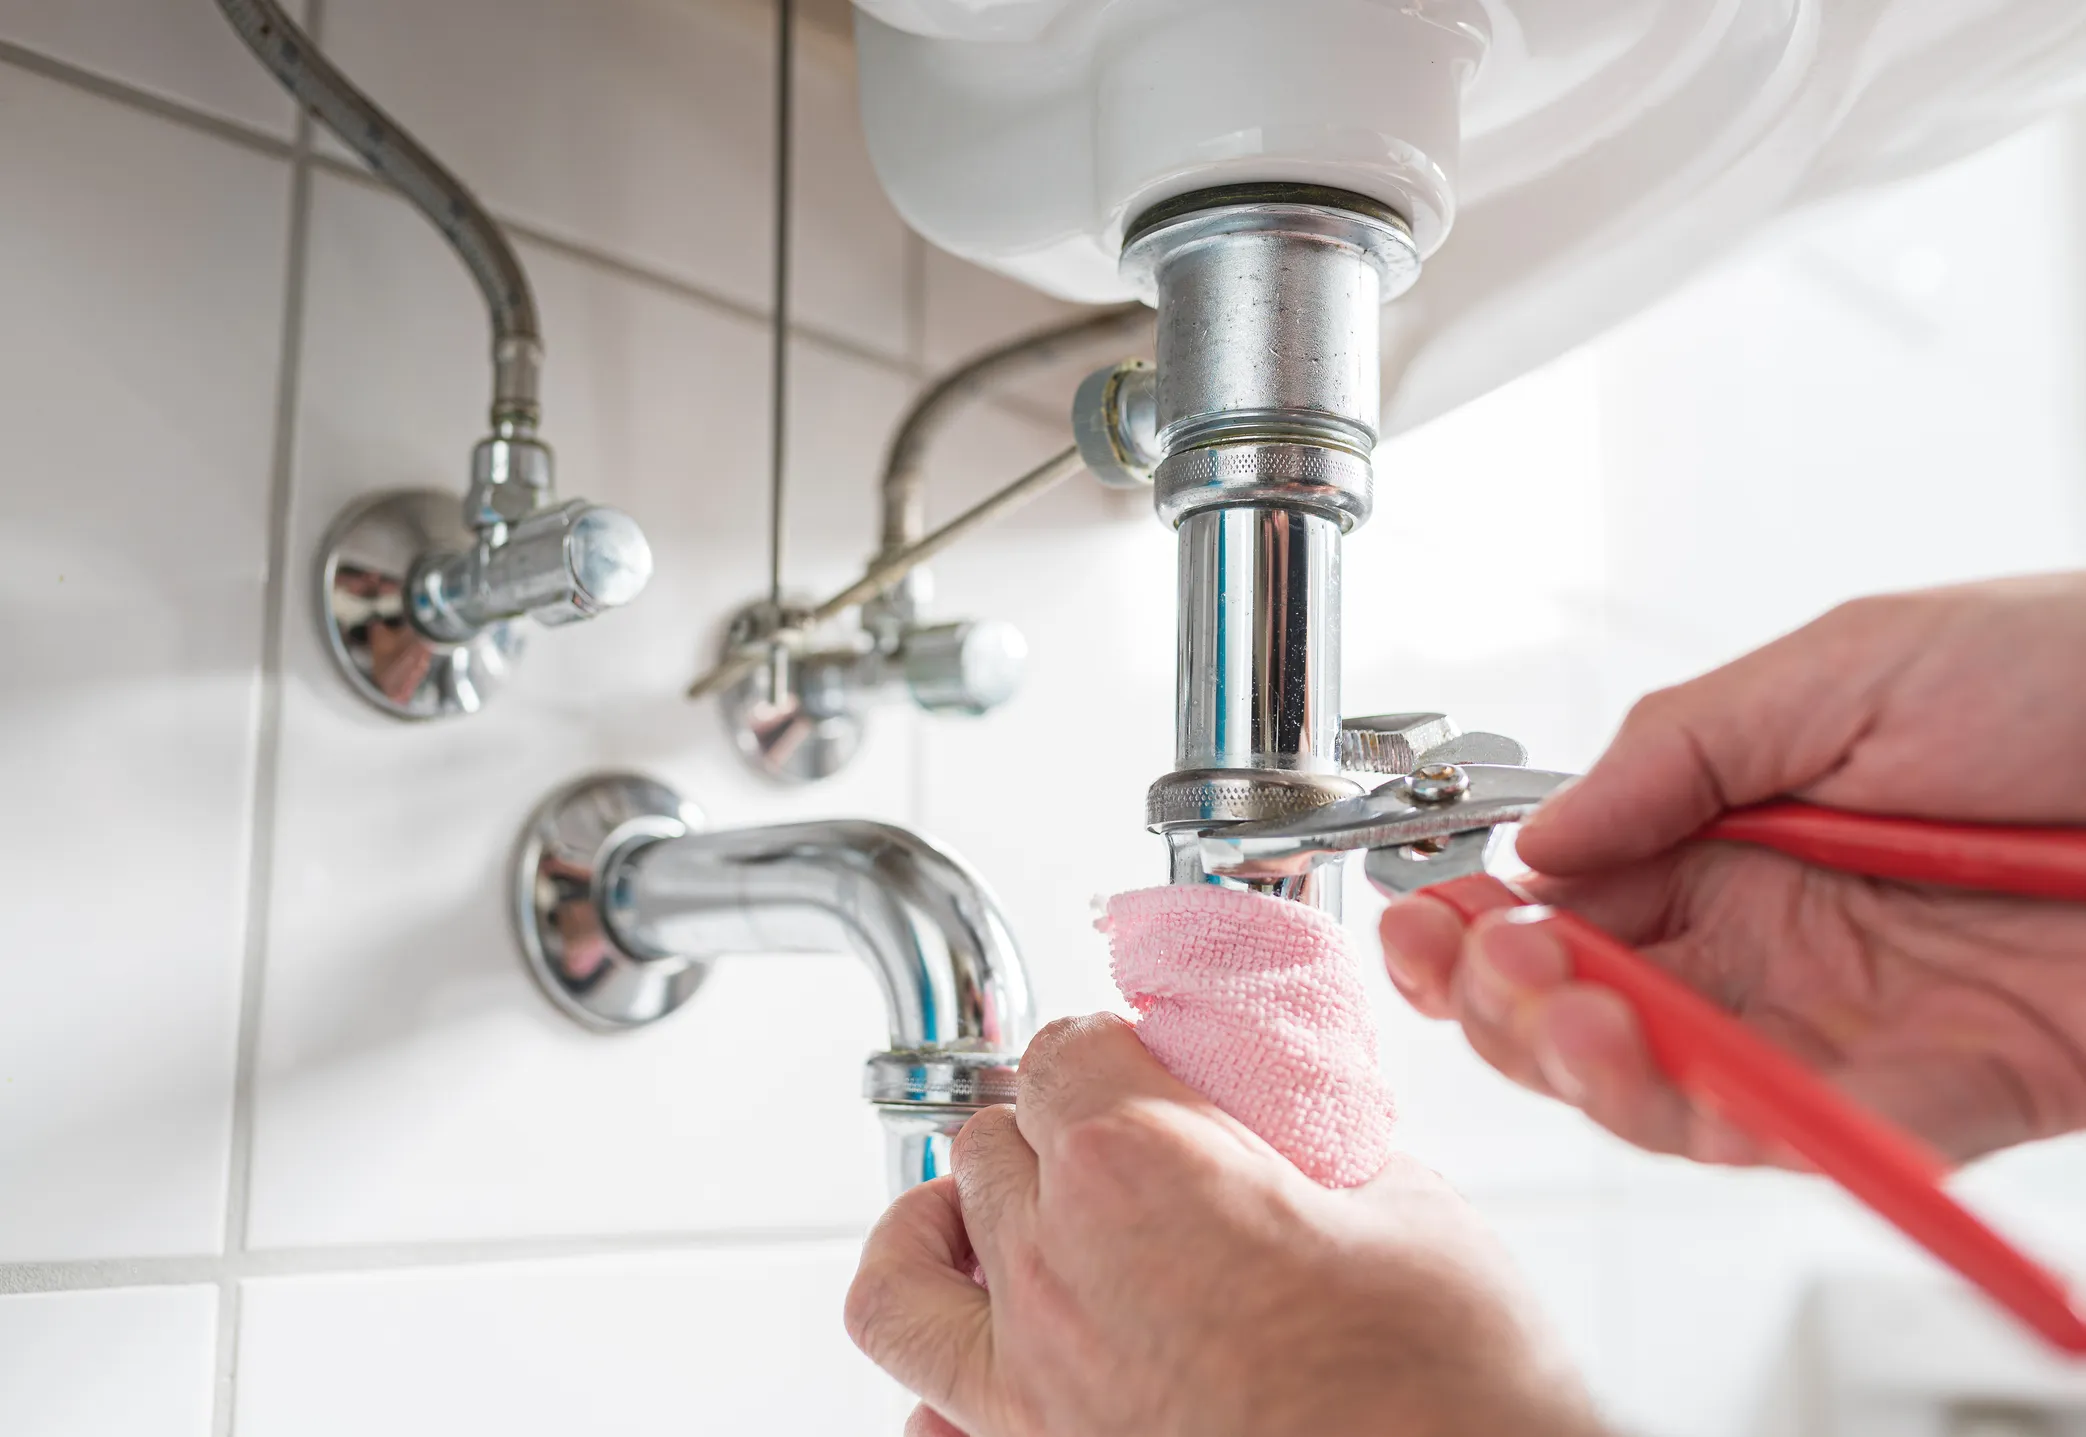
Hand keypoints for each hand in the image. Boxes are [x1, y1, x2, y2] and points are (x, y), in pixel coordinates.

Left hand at [846, 1014, 1602, 1436]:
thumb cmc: (1441, 1386)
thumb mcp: (1410, 1208)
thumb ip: (1320, 1142)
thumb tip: (1293, 1122)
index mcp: (1139, 1166)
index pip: (1064, 1050)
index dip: (1108, 1046)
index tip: (1144, 1062)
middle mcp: (1057, 1267)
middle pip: (991, 1141)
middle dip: (1050, 1125)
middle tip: (1119, 1140)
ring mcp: (1031, 1382)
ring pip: (911, 1265)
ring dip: (951, 1223)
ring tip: (992, 1219)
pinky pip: (923, 1403)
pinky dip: (933, 1367)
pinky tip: (989, 1349)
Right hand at [1379, 575, 2085, 1165]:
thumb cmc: (2073, 671)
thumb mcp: (1847, 665)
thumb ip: (1677, 750)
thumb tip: (1539, 842)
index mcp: (1733, 836)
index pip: (1571, 906)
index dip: (1480, 927)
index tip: (1424, 921)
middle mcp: (1774, 942)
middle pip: (1596, 1012)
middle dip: (1507, 1002)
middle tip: (1481, 968)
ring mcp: (1847, 1026)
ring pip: (1675, 1093)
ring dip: (1589, 1066)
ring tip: (1560, 1011)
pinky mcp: (1940, 1099)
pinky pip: (1814, 1137)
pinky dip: (1728, 1123)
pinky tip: (1668, 1073)